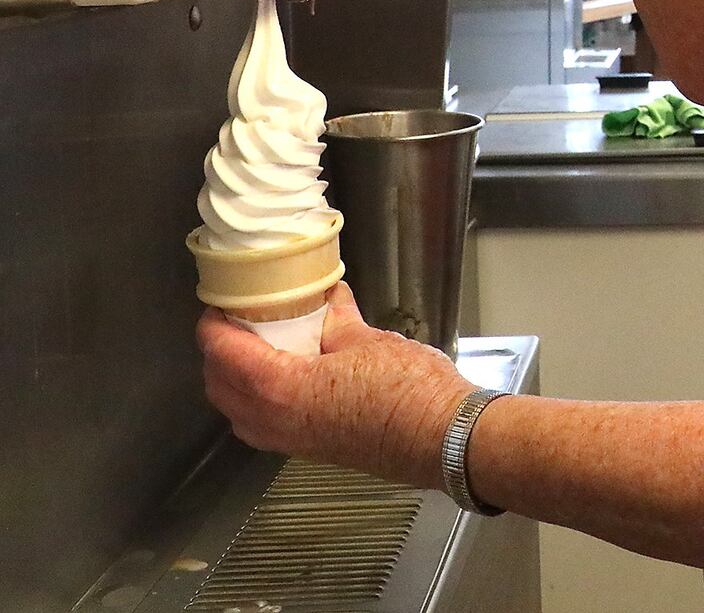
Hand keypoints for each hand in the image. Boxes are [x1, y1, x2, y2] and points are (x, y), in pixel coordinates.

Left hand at [197, 283, 474, 489]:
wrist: (441, 436)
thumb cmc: (409, 392)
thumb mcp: (368, 340)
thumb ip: (337, 321)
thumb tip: (329, 302)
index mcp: (281, 388)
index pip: (224, 354)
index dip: (213, 327)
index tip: (217, 307)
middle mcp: (276, 421)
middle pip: (220, 388)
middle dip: (217, 355)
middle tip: (234, 324)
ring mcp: (293, 441)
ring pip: (238, 413)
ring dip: (234, 383)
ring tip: (255, 351)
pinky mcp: (311, 449)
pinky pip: (263, 427)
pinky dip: (257, 402)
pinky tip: (285, 379)